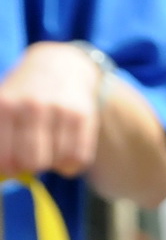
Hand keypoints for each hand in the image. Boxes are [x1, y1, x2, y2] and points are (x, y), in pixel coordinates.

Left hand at [0, 42, 102, 177]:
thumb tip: (7, 173)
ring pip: (57, 163)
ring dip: (53, 163)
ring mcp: (60, 111)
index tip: (13, 168)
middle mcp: (32, 106)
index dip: (9, 169)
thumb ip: (3, 137)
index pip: (5, 156)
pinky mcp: (83, 117)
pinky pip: (79, 159)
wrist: (61, 66)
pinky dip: (71, 164)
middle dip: (32, 166)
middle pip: (32, 162)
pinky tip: (66, 151)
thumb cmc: (26, 95)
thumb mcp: (6, 106)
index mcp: (5, 105)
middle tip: (32, 157)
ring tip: (51, 147)